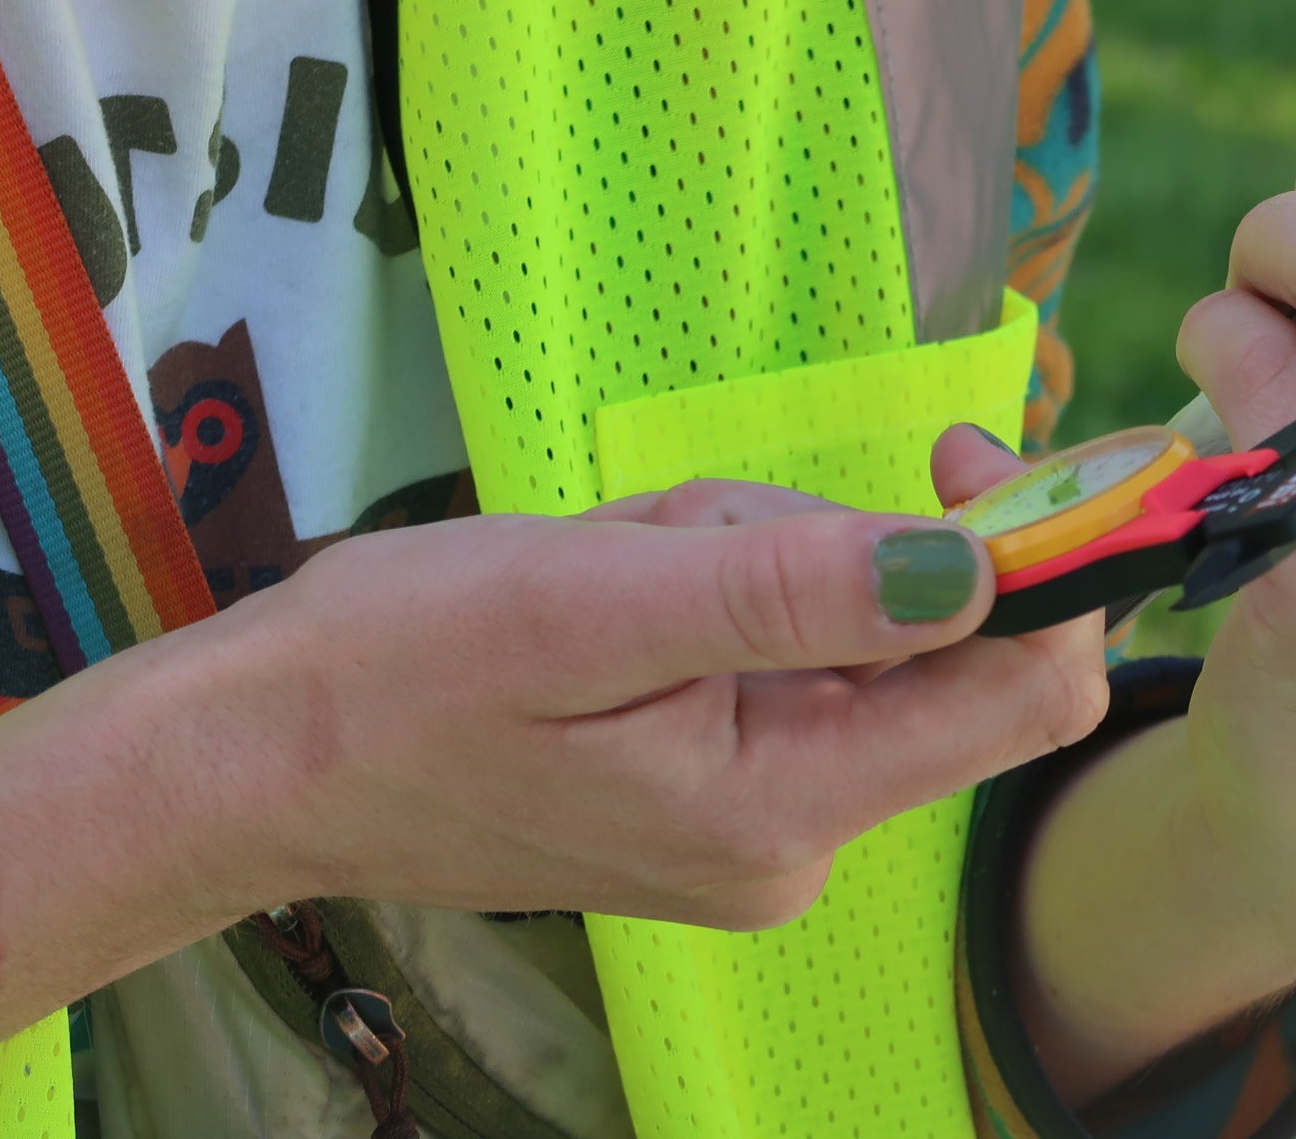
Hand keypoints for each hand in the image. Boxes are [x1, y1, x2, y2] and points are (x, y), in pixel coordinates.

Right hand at [223, 481, 1111, 926]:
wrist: (254, 761)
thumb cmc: (395, 671)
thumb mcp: (592, 597)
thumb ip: (792, 587)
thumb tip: (979, 567)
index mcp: (785, 806)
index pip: (1026, 696)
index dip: (1042, 564)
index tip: (962, 455)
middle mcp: (798, 840)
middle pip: (931, 646)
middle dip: (829, 550)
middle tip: (681, 529)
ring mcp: (760, 823)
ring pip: (848, 633)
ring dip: (754, 560)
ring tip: (617, 566)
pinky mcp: (716, 792)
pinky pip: (781, 653)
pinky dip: (718, 594)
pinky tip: (613, 595)